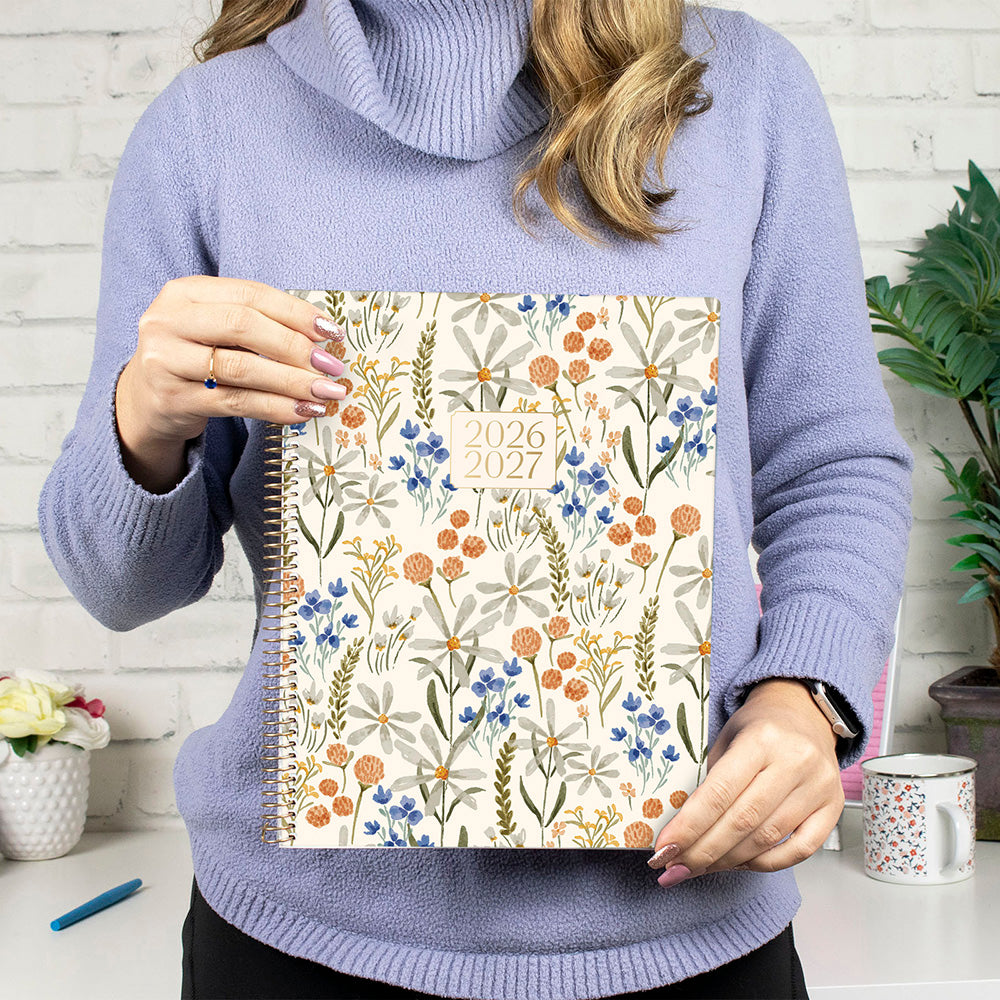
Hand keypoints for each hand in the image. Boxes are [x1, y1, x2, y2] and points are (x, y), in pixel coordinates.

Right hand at [115, 276, 347, 491]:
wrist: (145, 398)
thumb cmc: (195, 356)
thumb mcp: (215, 328)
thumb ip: (258, 323)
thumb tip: (322, 337)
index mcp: (184, 292)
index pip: (250, 295)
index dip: (295, 313)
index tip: (331, 332)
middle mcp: (168, 322)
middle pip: (243, 326)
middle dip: (295, 346)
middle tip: (331, 365)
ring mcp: (166, 362)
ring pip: (241, 368)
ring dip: (291, 381)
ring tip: (325, 392)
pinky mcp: (173, 400)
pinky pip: (235, 402)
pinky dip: (275, 407)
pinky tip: (302, 411)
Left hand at [647, 677, 843, 885]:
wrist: (804, 715)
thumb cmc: (759, 728)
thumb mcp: (725, 738)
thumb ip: (710, 781)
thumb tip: (682, 830)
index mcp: (761, 739)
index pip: (719, 792)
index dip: (689, 826)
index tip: (664, 849)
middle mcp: (794, 762)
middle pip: (742, 821)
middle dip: (702, 851)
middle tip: (673, 867)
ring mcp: (818, 787)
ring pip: (767, 839)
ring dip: (727, 862)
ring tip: (699, 868)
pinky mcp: (833, 807)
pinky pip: (800, 850)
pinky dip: (765, 863)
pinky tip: (739, 864)